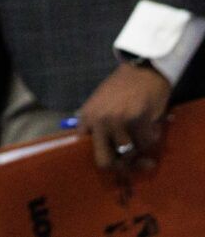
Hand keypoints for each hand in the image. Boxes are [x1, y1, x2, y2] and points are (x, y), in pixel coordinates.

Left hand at [76, 61, 170, 184]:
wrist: (141, 72)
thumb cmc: (121, 90)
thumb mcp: (99, 105)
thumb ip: (97, 128)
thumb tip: (104, 158)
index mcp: (86, 118)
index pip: (85, 150)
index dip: (102, 158)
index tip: (113, 161)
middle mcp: (99, 122)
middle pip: (106, 162)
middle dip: (121, 165)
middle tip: (133, 162)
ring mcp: (119, 122)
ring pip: (130, 153)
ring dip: (139, 147)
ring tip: (141, 132)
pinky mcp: (139, 121)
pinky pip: (147, 143)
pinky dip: (151, 137)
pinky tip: (150, 124)